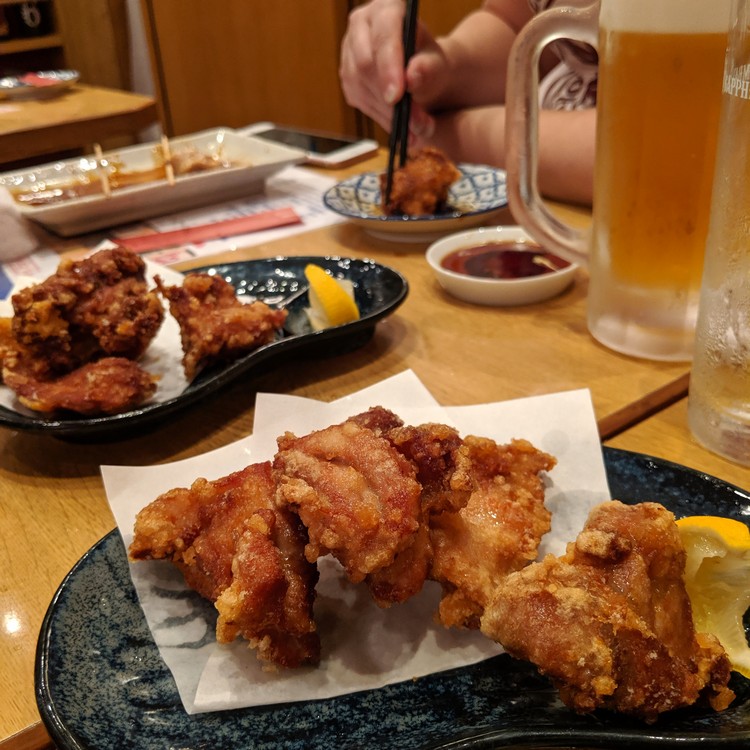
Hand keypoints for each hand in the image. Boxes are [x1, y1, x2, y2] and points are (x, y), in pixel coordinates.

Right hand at [339, 0, 443, 138]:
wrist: (424, 75)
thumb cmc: (431, 63)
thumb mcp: (438, 64)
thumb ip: (429, 68)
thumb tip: (412, 78)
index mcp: (387, 9)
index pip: (384, 35)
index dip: (388, 67)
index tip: (397, 97)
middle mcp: (362, 26)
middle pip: (365, 65)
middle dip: (389, 100)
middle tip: (413, 124)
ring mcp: (350, 52)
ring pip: (359, 87)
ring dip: (386, 114)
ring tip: (414, 131)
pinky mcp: (348, 77)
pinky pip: (359, 100)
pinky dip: (380, 118)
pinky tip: (398, 126)